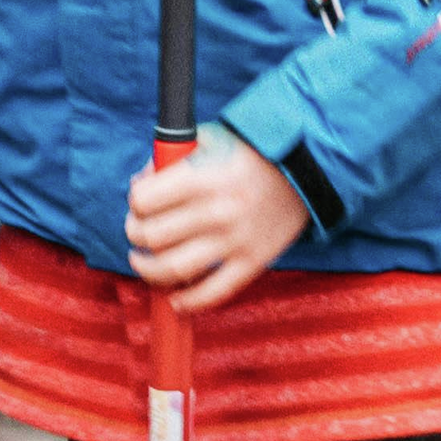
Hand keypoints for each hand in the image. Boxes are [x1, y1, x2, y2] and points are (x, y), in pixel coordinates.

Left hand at [127, 126, 308, 313]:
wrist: (305, 169)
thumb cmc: (249, 151)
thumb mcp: (209, 138)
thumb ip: (171, 157)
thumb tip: (140, 184)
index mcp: (203, 178)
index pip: (145, 200)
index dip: (135, 202)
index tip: (139, 203)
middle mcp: (217, 211)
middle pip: (153, 236)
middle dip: (135, 235)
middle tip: (136, 232)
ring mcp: (235, 241)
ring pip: (173, 269)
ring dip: (148, 270)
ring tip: (142, 262)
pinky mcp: (252, 262)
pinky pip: (213, 293)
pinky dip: (188, 302)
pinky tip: (175, 299)